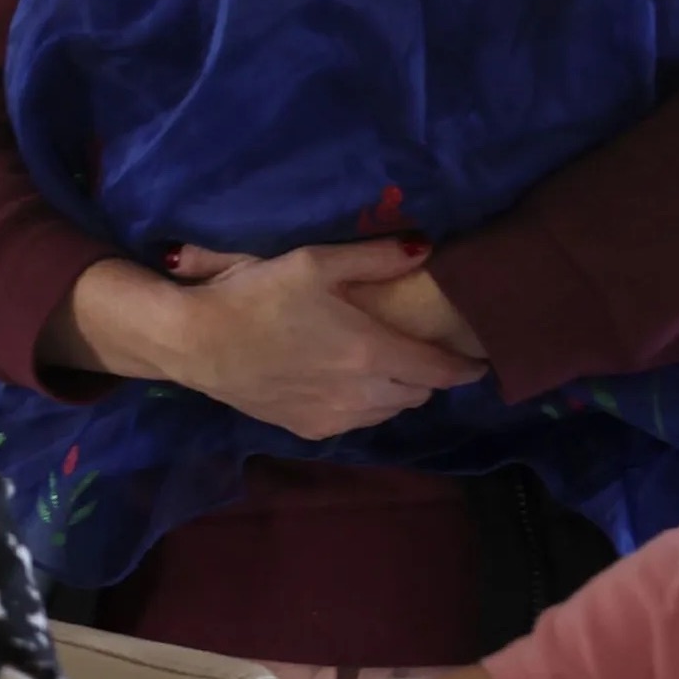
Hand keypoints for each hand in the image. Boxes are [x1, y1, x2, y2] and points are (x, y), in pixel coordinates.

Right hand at [160, 237, 484, 439]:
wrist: (197, 342)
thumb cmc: (258, 294)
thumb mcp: (316, 262)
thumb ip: (375, 258)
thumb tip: (425, 248)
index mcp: (372, 351)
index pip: (440, 370)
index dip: (466, 368)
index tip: (481, 361)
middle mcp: (363, 394)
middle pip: (418, 393)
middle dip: (428, 374)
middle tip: (421, 349)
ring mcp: (335, 418)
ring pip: (389, 412)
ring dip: (397, 391)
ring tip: (384, 363)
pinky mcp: (309, 430)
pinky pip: (357, 422)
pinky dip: (366, 405)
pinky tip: (345, 381)